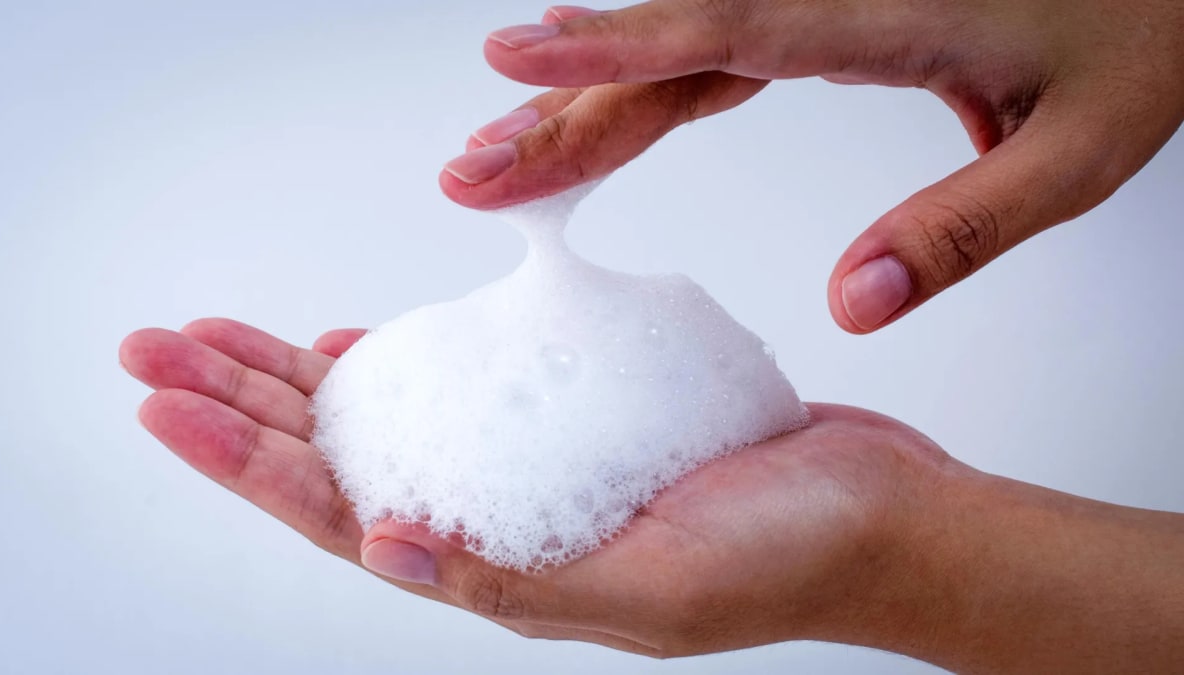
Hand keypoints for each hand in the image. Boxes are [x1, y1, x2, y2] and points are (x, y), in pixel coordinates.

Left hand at [119, 319, 1183, 669]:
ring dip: (305, 384)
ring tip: (232, 339)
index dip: (248, 464)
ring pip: (391, 420)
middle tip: (162, 348)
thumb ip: (515, 581)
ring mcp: (536, 475)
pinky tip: (359, 345)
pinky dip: (405, 364)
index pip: (343, 518)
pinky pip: (466, 388)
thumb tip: (385, 546)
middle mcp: (502, 528)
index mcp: (503, 578)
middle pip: (344, 463)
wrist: (884, 517)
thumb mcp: (652, 589)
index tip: (172, 404)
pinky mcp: (577, 423)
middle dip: (243, 408)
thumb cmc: (790, 561)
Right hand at [438, 1, 1183, 332]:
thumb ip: (962, 228)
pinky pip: (705, 43)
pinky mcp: (820, 11)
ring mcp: (819, 0)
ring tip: (499, 147)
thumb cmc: (1134, 40)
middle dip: (561, 107)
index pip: (720, 29)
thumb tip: (850, 307)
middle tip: (472, 168)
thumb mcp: (1077, 152)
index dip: (609, 46)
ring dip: (581, 97)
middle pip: (669, 47)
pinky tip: (585, 91)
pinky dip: (633, 73)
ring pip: (673, 45)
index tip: (512, 56)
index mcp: (884, 17)